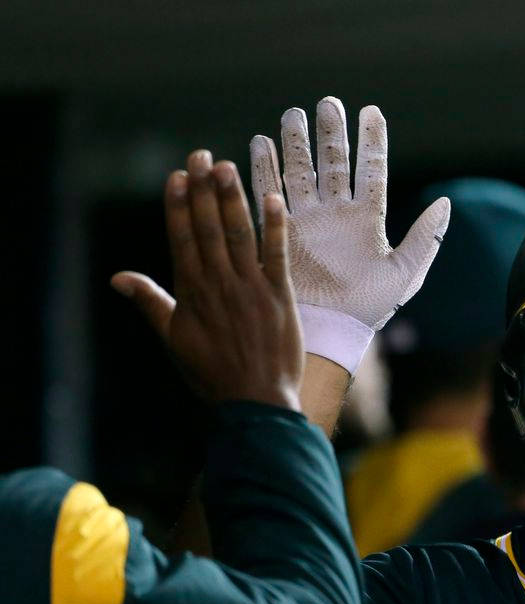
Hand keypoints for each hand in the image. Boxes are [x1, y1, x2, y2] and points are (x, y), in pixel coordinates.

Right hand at [111, 151, 301, 410]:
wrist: (255, 401)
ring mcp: (251, 288)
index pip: (182, 238)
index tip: (178, 176)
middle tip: (201, 155)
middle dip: (204, 190)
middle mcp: (219, 284)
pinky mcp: (280, 297)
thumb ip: (150, 302)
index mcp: (191, 292)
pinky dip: (275, 226)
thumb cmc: (212, 374)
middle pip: (209, 228)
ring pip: (239, 234)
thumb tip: (117, 278)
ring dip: (233, 199)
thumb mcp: (173, 338)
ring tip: (228, 166)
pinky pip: (277, 254)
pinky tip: (273, 198)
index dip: (179, 205)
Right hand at [248, 97, 449, 374]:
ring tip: (293, 114)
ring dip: (296, 143)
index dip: (371, 141)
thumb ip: (425, 237)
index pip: (371, 170)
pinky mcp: (280, 231)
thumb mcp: (405, 272)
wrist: (331, 331)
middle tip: (327, 104)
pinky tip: (260, 143)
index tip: (370, 111)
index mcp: (368, 218)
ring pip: (301, 171)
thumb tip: (446, 201)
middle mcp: (337, 213)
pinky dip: (264, 170)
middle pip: (333, 163)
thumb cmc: (371, 307)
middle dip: (329, 133)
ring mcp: (308, 219)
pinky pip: (270, 193)